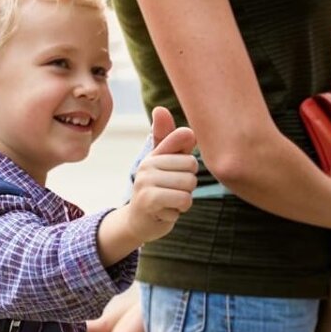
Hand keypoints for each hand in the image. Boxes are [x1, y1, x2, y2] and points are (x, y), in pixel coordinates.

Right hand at [126, 107, 197, 243]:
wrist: (138, 222)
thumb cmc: (158, 191)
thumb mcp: (165, 164)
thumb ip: (172, 140)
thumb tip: (160, 109)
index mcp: (154, 154)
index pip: (185, 138)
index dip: (190, 161)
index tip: (176, 173)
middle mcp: (147, 164)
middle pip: (192, 166)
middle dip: (188, 185)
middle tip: (171, 192)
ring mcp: (145, 182)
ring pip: (189, 185)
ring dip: (184, 199)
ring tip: (169, 202)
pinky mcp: (148, 200)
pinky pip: (183, 200)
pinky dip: (178, 211)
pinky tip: (165, 211)